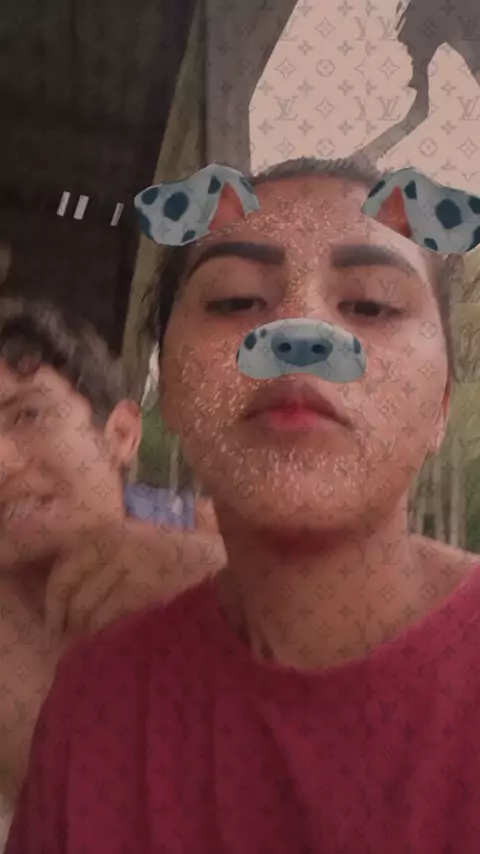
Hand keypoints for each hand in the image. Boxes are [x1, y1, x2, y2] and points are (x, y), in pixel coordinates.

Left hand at [43, 519, 225, 638]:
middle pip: (72, 592)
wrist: (215, 555)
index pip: (63, 571)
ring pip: (89, 608)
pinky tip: (109, 643)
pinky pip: (111, 616)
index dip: (52, 603)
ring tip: (88, 647)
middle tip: (67, 642)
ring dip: (84, 633)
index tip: (53, 624)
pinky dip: (105, 633)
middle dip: (66, 622)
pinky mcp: (146, 585)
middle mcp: (114, 544)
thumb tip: (67, 597)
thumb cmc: (173, 552)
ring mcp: (131, 564)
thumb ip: (103, 557)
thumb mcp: (134, 541)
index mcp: (107, 533)